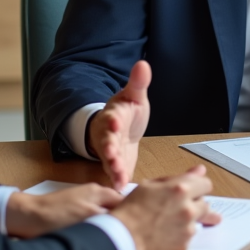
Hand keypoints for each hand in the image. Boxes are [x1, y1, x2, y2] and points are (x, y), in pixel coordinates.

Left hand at [5, 183, 123, 238]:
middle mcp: (93, 195)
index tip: (138, 229)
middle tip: (126, 238)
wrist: (27, 218)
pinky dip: (96, 230)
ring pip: (103, 217)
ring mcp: (82, 204)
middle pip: (115, 209)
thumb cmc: (57, 215)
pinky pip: (91, 222)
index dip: (133, 214)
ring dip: (107, 227)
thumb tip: (127, 222)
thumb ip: (110, 216)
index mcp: (99, 191)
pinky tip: (96, 241)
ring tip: (112, 241)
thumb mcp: (88, 215)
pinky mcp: (73, 215)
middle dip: (121, 222)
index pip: (125, 200)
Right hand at [88, 60, 152, 191]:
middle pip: (107, 141)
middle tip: (111, 155)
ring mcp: (110, 150)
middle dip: (109, 148)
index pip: (112, 117)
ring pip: (109, 159)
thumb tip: (143, 64)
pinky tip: (121, 185)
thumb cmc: (127, 112)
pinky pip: (115, 171)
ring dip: (113, 167)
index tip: (115, 122)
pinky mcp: (115, 163)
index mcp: (115, 115)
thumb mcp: (134, 96)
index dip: (113, 120)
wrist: (122, 130)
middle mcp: (109, 133)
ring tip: (118, 174)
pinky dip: (117, 178)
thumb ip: (138, 83)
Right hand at [110, 165, 221, 249]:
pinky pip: (188, 237)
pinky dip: (180, 235)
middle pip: (205, 204)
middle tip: (177, 208)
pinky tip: (165, 233)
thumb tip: (200, 170)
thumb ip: (179, 177)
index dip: (198, 187)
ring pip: (198, 221)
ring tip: (168, 222)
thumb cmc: (132, 209)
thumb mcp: (151, 185)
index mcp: (181, 189)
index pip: (206, 184)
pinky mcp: (184, 245)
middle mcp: (188, 208)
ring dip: (188, 220)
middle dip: (194, 204)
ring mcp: (187, 229)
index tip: (193, 191)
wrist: (122, 236)